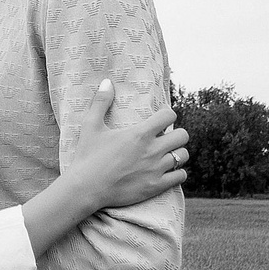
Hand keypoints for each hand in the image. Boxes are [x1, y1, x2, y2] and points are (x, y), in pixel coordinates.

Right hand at [68, 79, 190, 210]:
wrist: (85, 188)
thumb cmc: (87, 156)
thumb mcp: (91, 126)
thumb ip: (100, 101)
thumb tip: (107, 81)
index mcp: (139, 133)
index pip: (169, 115)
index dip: (166, 114)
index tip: (160, 118)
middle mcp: (152, 150)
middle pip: (183, 135)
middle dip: (176, 133)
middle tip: (165, 137)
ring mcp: (155, 170)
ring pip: (183, 156)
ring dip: (177, 152)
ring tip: (167, 153)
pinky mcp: (155, 187)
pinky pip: (180, 176)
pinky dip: (177, 173)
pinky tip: (168, 171)